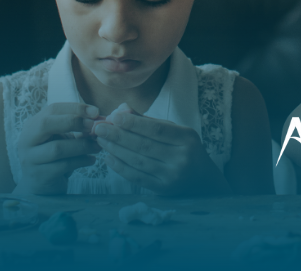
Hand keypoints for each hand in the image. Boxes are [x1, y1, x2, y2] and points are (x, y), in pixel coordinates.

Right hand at [14, 102, 102, 194]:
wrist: (39, 187)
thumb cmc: (53, 157)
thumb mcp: (62, 138)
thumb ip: (77, 128)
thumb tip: (100, 120)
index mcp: (32, 125)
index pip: (52, 109)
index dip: (75, 108)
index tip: (95, 112)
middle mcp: (26, 140)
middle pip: (46, 124)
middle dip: (74, 122)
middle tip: (93, 127)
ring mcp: (30, 159)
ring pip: (57, 148)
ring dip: (82, 145)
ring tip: (97, 147)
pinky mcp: (38, 176)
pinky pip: (62, 165)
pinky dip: (80, 161)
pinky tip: (91, 160)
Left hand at [92, 106, 228, 195]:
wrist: (201, 178)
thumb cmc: (184, 148)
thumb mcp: (174, 130)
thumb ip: (148, 121)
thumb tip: (122, 110)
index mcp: (186, 138)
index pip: (156, 129)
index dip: (134, 123)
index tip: (114, 116)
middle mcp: (180, 157)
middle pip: (144, 145)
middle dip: (119, 135)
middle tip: (99, 128)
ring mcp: (171, 176)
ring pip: (138, 161)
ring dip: (116, 150)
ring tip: (101, 140)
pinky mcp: (162, 189)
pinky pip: (137, 177)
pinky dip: (120, 167)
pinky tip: (109, 157)